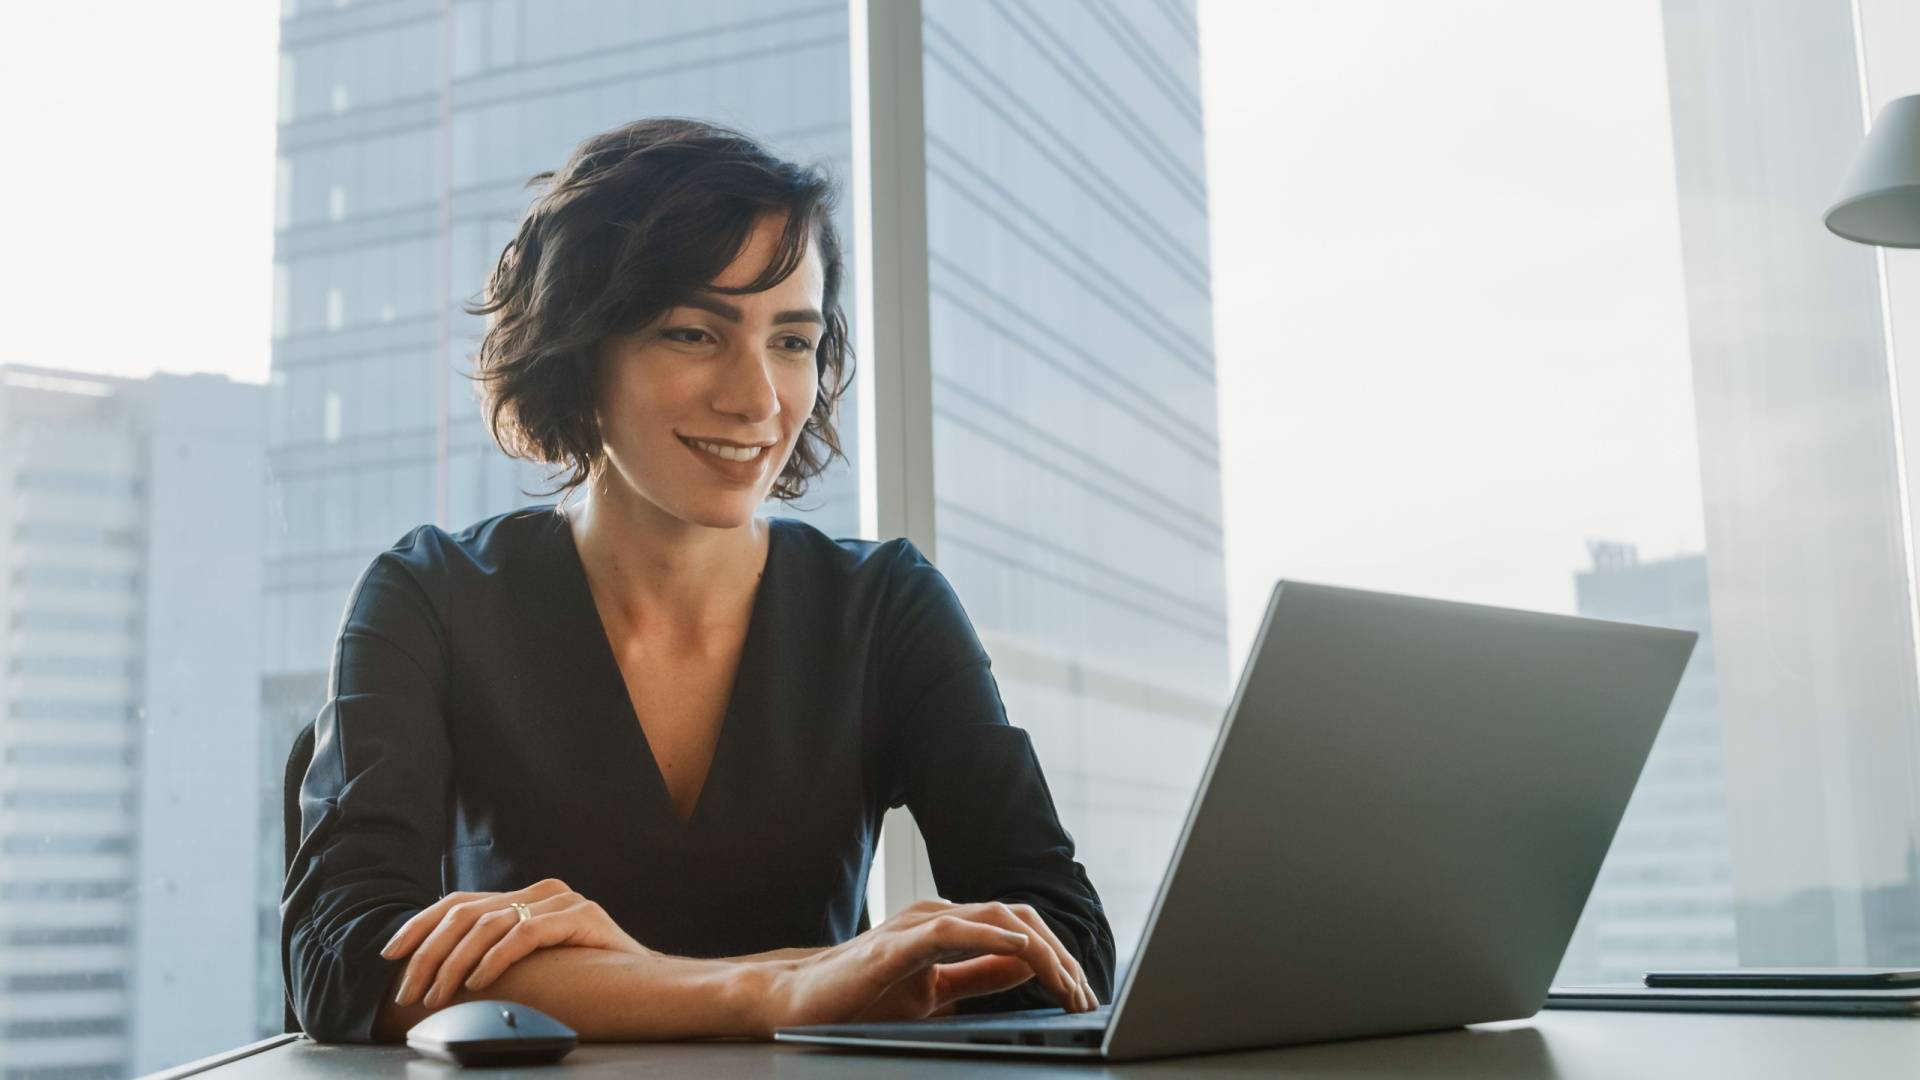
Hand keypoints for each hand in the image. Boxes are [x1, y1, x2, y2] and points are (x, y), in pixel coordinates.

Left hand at [381, 878, 648, 1007]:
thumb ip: (496, 950)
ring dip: (456, 962)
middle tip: (410, 989)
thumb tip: (434, 971)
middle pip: (467, 913)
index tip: (390, 953)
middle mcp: (540, 891)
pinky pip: (526, 933)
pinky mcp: (581, 916)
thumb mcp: (530, 958)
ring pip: (491, 924)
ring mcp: (562, 900)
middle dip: (430, 952)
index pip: (459, 902)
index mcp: (523, 897)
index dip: (421, 925)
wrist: (641, 979)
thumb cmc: (580, 975)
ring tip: (439, 993)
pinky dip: (496, 958)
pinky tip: (478, 982)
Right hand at [765, 899, 1097, 1030]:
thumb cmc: (862, 995)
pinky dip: (991, 937)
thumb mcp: (935, 990)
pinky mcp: (897, 944)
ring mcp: (918, 924)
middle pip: (1018, 920)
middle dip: (1059, 956)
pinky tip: (1020, 950)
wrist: (800, 1001)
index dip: (1057, 959)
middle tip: (1083, 996)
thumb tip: (1027, 967)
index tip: (1080, 995)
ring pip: (996, 920)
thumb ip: (979, 975)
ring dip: (1039, 950)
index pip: (1018, 931)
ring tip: (1064, 982)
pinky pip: (953, 930)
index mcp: (951, 926)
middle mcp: (940, 916)